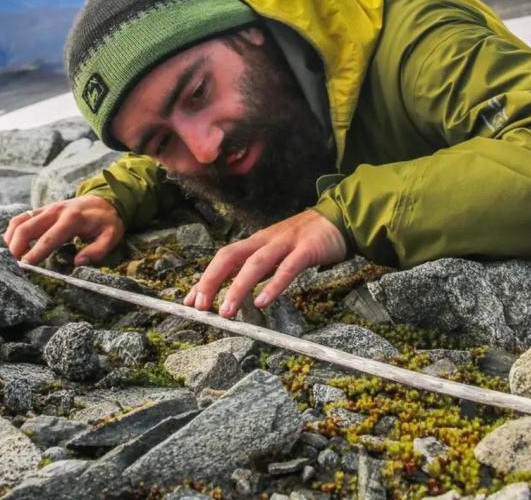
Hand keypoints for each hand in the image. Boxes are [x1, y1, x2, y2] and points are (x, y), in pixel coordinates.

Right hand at [3, 195, 124, 265]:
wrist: (105, 199)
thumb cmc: (107, 221)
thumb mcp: (111, 236)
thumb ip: (97, 250)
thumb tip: (78, 263)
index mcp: (72, 219)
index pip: (49, 238)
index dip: (35, 253)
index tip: (24, 267)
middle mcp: (55, 212)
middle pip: (27, 228)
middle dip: (15, 247)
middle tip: (10, 266)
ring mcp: (46, 209)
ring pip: (19, 221)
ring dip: (10, 240)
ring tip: (10, 258)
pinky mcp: (41, 209)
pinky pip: (21, 218)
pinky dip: (12, 232)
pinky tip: (12, 246)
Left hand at [183, 209, 346, 318]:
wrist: (339, 218)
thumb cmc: (305, 239)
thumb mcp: (276, 251)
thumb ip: (257, 268)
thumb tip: (233, 289)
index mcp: (256, 242)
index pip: (223, 258)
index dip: (205, 278)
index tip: (191, 301)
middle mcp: (265, 240)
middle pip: (230, 256)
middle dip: (212, 281)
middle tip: (201, 307)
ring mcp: (285, 244)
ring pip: (255, 264)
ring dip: (238, 288)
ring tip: (227, 311)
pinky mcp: (307, 249)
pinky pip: (287, 268)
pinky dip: (273, 285)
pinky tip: (263, 301)